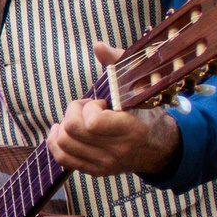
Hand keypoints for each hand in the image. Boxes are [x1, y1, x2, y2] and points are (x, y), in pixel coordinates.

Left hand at [48, 42, 181, 177]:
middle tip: (86, 107)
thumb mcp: (139, 86)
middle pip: (71, 131)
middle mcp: (116, 150)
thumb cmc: (147, 113)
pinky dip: (56, 142)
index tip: (100, 102)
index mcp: (131, 129)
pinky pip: (63, 159)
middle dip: (73, 112)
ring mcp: (104, 163)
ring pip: (63, 144)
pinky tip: (62, 131)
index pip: (92, 123)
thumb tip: (98, 46)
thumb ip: (119, 64)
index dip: (88, 108)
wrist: (160, 148)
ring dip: (64, 126)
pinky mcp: (95, 170)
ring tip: (78, 118)